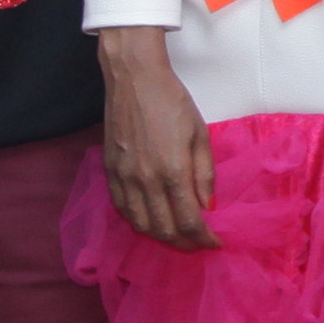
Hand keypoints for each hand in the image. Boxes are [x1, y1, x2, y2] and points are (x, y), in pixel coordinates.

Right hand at [98, 27, 213, 247]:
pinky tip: (150, 218)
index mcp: (173, 170)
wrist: (134, 79)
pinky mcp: (109, 172)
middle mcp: (146, 180)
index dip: (203, 239)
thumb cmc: (172, 101)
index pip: (189, 221)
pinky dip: (138, 221)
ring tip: (176, 234)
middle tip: (197, 242)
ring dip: (160, 236)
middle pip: (164, 230)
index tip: (214, 242)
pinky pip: (122, 209)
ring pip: (140, 224)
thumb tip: (208, 206)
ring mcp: (124, 178)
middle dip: (184, 243)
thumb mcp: (199, 134)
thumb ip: (204, 174)